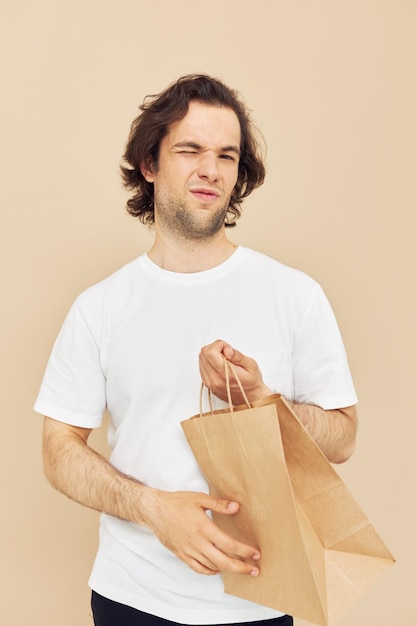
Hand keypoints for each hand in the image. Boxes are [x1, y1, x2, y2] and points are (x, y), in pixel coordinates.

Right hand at [143, 489, 260, 575]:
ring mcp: (189, 551)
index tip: (255, 554)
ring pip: (212, 566)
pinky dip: (209, 572)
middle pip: (223, 561)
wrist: (155, 511)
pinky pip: (198, 568)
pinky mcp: (182, 555)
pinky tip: (217, 569)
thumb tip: (236, 507)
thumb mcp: (199, 498)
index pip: (228, 544)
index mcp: (204, 528)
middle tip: (254, 570)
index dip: (244, 551)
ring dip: (227, 569)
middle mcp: (197, 542)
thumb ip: (219, 504)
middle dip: (241, 567)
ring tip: (240, 569)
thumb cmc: (177, 503)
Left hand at [199, 339, 271, 403]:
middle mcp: (214, 379)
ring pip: (201, 359)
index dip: (219, 345)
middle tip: (227, 353)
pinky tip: (220, 364)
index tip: (228, 349)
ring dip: (211, 354)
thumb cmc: (252, 382)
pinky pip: (202, 366)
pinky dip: (209, 361)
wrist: (251, 398)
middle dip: (215, 348)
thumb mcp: (251, 365)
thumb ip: (237, 356)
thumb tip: (226, 349)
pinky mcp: (207, 384)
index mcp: (224, 374)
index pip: (210, 352)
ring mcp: (209, 383)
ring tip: (225, 360)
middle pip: (204, 354)